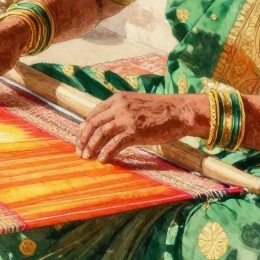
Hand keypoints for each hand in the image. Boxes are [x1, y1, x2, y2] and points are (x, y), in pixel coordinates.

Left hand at [75, 92, 206, 162]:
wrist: (179, 112)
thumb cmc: (160, 111)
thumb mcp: (136, 105)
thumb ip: (121, 112)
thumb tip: (107, 127)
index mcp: (118, 98)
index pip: (94, 113)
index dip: (85, 128)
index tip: (80, 139)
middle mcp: (119, 106)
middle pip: (94, 123)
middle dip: (84, 139)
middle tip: (80, 151)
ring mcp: (126, 118)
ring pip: (101, 134)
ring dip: (92, 147)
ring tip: (88, 157)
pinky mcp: (134, 131)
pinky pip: (114, 144)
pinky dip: (106, 153)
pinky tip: (103, 160)